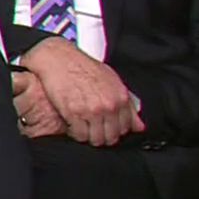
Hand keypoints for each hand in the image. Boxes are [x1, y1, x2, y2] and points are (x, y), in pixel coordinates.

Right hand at [19, 37, 142, 147]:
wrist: (59, 58)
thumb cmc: (84, 67)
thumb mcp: (112, 80)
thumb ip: (128, 106)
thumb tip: (139, 126)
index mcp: (120, 97)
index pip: (125, 128)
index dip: (116, 130)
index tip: (108, 128)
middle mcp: (108, 105)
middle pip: (111, 137)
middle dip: (103, 135)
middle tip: (94, 128)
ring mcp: (92, 110)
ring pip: (96, 139)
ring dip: (89, 136)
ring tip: (83, 126)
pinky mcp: (74, 113)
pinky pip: (79, 135)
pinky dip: (76, 133)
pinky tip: (73, 124)